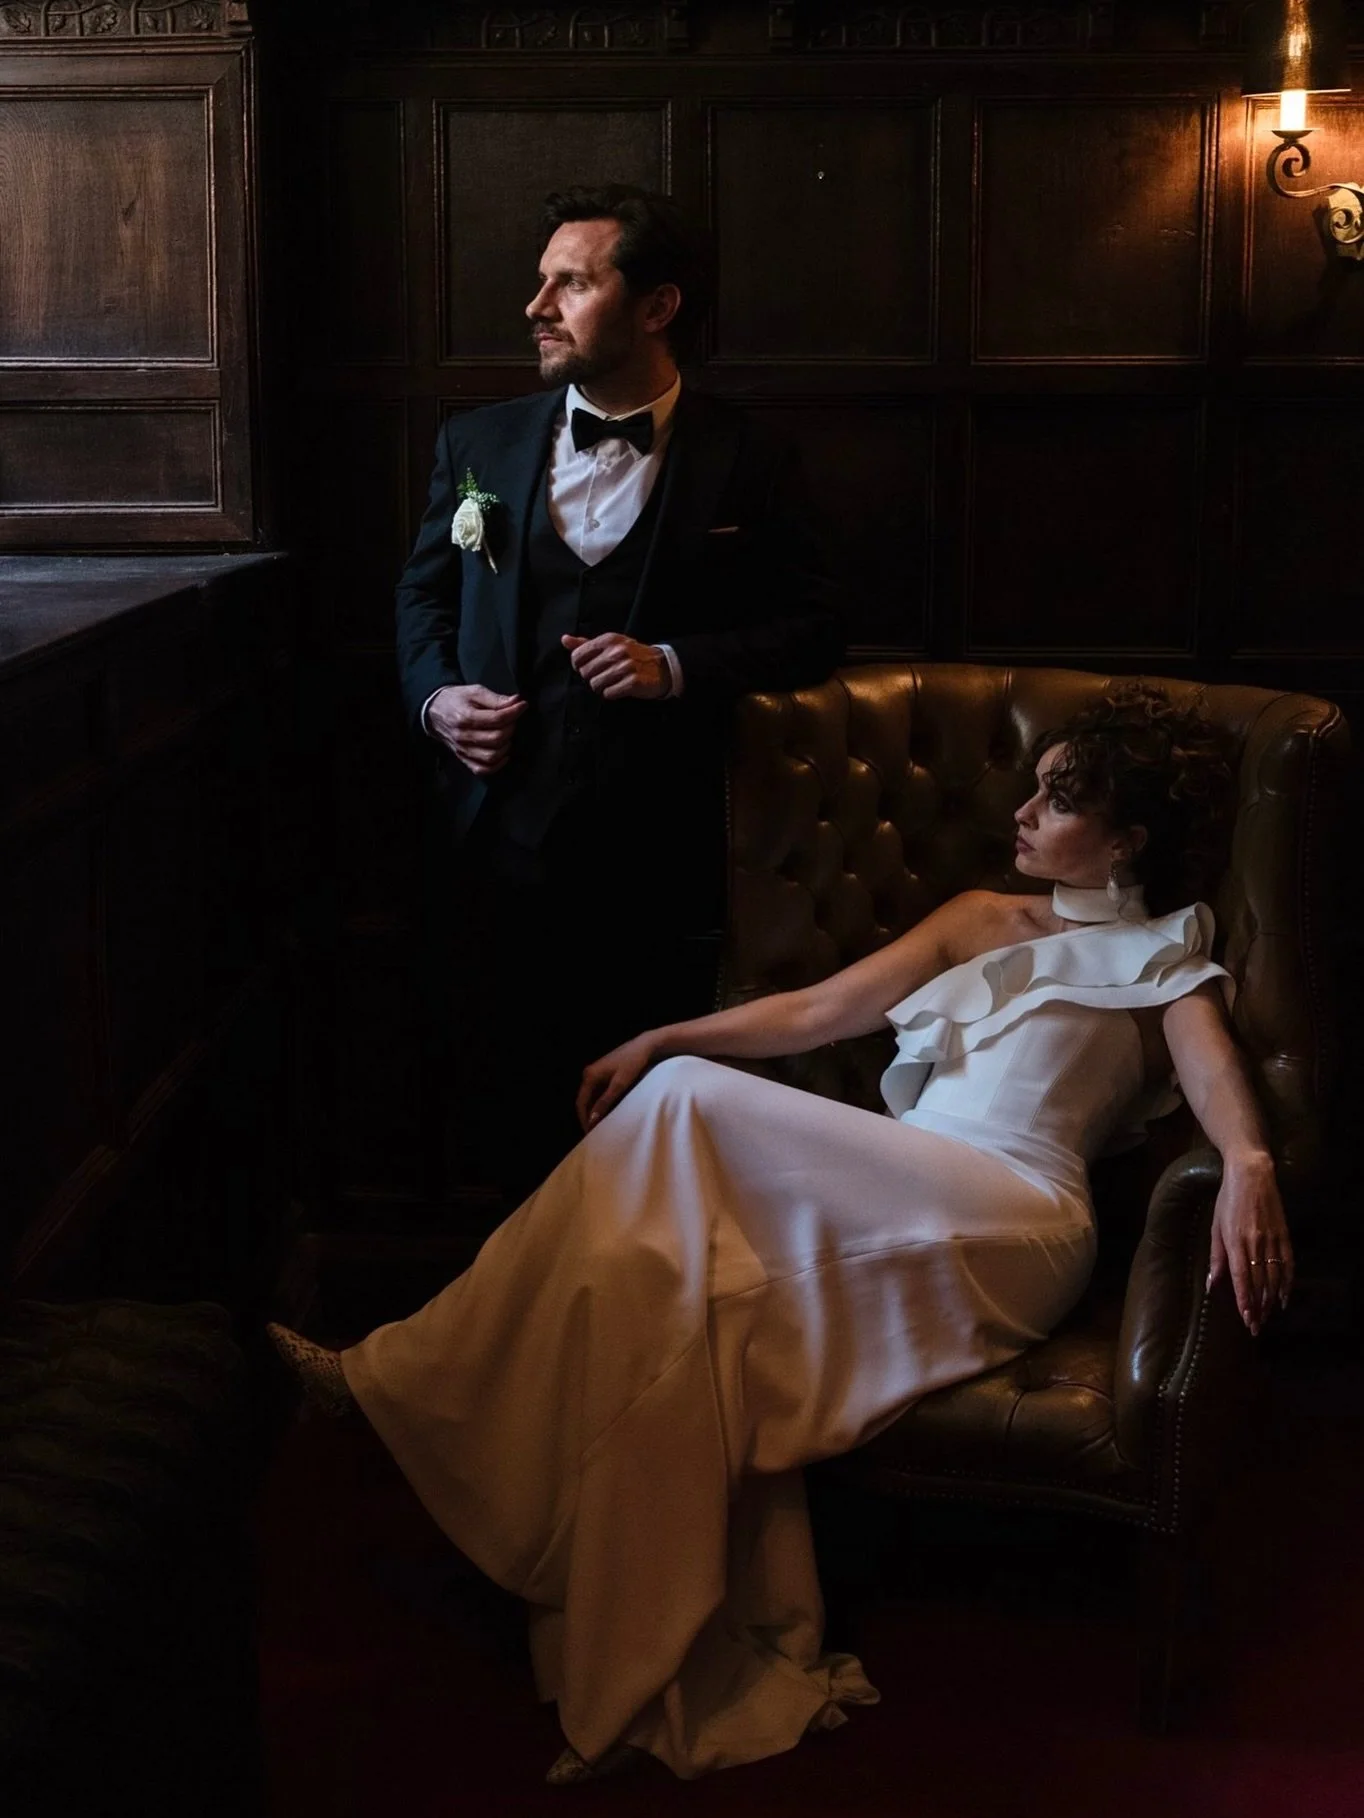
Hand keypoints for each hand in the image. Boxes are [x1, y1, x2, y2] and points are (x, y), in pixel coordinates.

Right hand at [427, 684, 525, 776]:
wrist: (434, 712)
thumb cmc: (456, 700)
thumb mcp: (474, 692)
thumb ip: (495, 698)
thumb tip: (516, 701)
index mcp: (465, 717)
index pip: (497, 719)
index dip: (514, 712)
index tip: (522, 705)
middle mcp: (463, 736)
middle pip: (497, 738)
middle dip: (511, 727)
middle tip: (512, 719)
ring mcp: (463, 750)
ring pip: (492, 756)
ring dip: (506, 746)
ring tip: (507, 734)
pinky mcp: (463, 759)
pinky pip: (482, 769)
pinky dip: (497, 765)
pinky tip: (503, 754)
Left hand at [562, 633, 669, 700]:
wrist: (661, 666)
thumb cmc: (631, 655)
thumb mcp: (610, 644)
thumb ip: (586, 644)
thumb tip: (565, 639)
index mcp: (608, 640)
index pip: (577, 656)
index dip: (579, 666)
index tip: (589, 667)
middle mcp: (616, 651)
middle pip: (585, 672)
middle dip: (592, 677)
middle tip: (604, 676)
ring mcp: (625, 667)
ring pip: (595, 684)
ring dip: (602, 687)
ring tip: (612, 682)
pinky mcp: (632, 682)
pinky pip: (608, 693)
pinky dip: (612, 694)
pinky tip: (620, 688)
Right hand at [576, 1034, 658, 1131]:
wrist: (644, 1046)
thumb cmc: (632, 1064)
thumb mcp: (619, 1085)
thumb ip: (605, 1102)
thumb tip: (592, 1119)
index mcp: (590, 1076)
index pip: (581, 1102)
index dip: (584, 1119)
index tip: (589, 1133)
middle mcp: (589, 1073)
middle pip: (584, 1099)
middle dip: (588, 1116)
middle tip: (594, 1131)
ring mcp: (596, 1072)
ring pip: (591, 1096)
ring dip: (594, 1109)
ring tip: (600, 1124)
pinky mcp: (603, 1072)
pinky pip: (598, 1091)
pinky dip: (600, 1102)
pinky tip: (607, 1111)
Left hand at [1207, 1152, 1293, 1335]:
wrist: (1252, 1174)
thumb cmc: (1227, 1199)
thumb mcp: (1215, 1226)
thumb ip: (1216, 1257)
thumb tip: (1213, 1284)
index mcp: (1235, 1241)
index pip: (1242, 1279)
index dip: (1245, 1302)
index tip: (1246, 1320)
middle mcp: (1255, 1243)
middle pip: (1259, 1282)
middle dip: (1258, 1307)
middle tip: (1256, 1327)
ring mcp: (1272, 1239)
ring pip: (1274, 1276)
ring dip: (1271, 1299)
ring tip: (1267, 1316)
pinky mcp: (1284, 1234)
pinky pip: (1288, 1264)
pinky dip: (1287, 1282)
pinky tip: (1284, 1297)